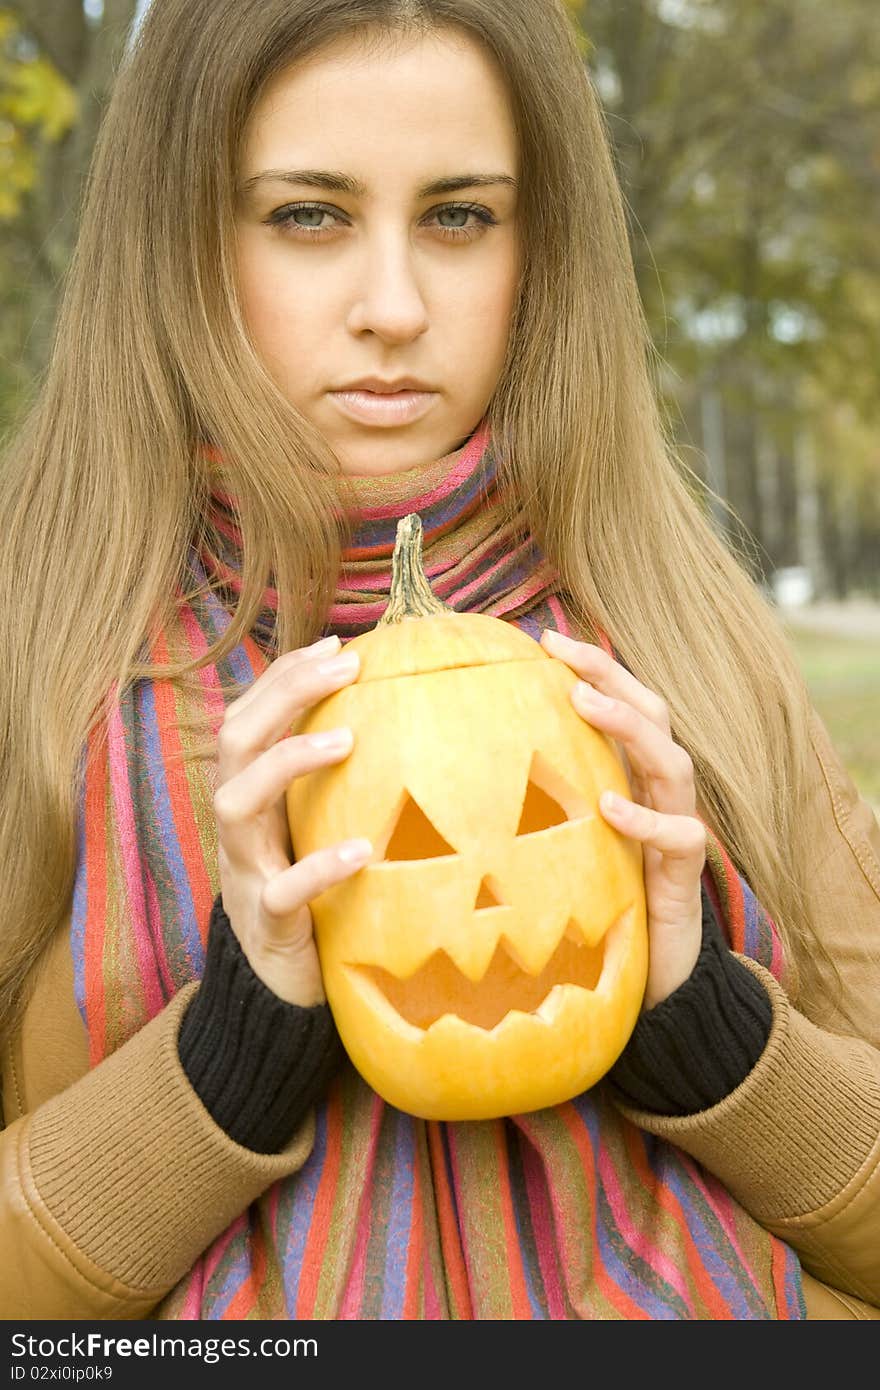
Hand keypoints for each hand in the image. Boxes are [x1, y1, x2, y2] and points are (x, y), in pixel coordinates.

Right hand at [213, 634, 368, 1006]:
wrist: (278, 988)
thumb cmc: (313, 894)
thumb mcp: (320, 826)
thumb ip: (340, 783)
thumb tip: (406, 723)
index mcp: (251, 795)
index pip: (252, 716)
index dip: (286, 674)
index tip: (338, 642)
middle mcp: (239, 824)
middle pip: (235, 740)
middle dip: (284, 692)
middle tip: (345, 664)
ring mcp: (245, 871)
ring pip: (237, 803)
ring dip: (288, 761)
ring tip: (346, 739)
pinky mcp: (267, 922)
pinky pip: (282, 891)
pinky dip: (319, 866)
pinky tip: (363, 851)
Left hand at [540, 629, 705, 1009]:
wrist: (648, 974)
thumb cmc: (593, 898)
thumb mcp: (558, 837)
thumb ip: (536, 797)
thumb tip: (459, 764)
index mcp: (631, 775)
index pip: (622, 703)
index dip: (593, 666)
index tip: (546, 637)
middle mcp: (659, 791)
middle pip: (653, 713)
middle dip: (610, 676)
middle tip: (563, 654)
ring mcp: (677, 827)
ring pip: (671, 762)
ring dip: (628, 727)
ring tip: (583, 704)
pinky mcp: (683, 872)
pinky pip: (679, 835)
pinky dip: (646, 816)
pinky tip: (608, 805)